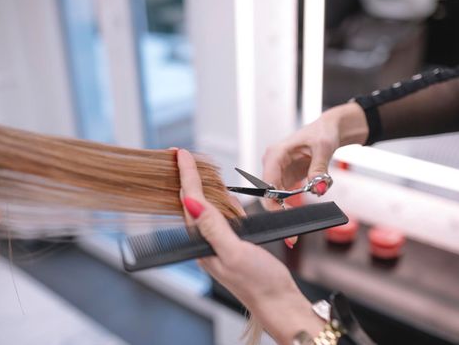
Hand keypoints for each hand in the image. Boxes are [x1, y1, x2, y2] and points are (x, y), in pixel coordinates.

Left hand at [177, 149, 322, 344]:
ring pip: (205, 208)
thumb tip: (192, 203)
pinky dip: (219, 201)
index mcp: (204, 244)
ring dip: (200, 187)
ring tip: (193, 168)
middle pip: (191, 203)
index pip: (190, 202)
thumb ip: (213, 227)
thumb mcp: (235, 253)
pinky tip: (222, 196)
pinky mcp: (231, 244)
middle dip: (186, 177)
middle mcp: (207, 243)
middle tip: (180, 156)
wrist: (278, 302)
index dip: (186, 175)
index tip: (181, 154)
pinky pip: (220, 217)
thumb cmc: (259, 283)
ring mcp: (218, 243)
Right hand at [262, 102, 367, 210]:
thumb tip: (317, 187)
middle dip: (280, 208)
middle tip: (296, 223)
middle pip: (267, 193)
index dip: (272, 201)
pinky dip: (295, 200)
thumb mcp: (323, 148)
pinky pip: (284, 195)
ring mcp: (277, 171)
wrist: (327, 130)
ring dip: (290, 204)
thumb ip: (319, 169)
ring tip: (307, 204)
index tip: (285, 214)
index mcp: (276, 153)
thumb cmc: (322, 132)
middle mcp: (272, 163)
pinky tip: (308, 194)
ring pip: (275, 197)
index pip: (266, 183)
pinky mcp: (284, 178)